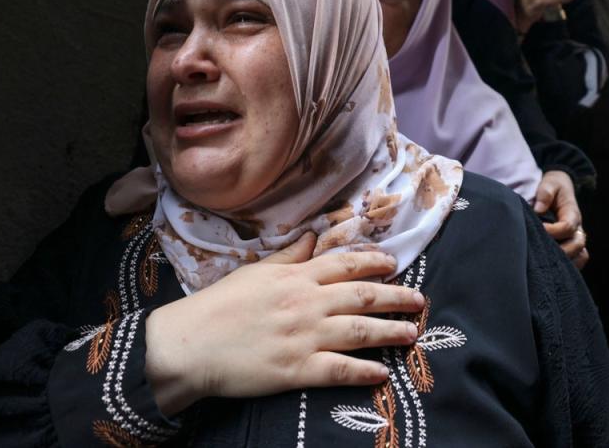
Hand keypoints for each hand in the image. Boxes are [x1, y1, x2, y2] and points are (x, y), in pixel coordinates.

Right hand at [145, 232, 425, 414]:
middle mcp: (306, 303)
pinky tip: (383, 374)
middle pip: (362, 296)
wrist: (189, 345)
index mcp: (296, 277)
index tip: (394, 264)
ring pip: (360, 331)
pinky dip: (365, 372)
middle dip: (396, 296)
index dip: (374, 262)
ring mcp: (304, 337)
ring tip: (412, 332)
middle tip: (420, 300)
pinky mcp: (297, 370)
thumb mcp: (255, 271)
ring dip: (391, 331)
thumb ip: (289, 255)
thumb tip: (314, 235)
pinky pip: (340, 370)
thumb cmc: (218, 305)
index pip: (345, 264)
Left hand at [534, 171, 588, 267]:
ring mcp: (575, 238)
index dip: (553, 231)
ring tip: (547, 262)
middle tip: (541, 250)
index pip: (568, 227)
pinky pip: (576, 260)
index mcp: (572, 213)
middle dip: (561, 250)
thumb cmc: (554, 186)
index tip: (538, 229)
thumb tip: (538, 209)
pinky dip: (568, 266)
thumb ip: (545, 193)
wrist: (560, 188)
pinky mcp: (571, 245)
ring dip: (567, 261)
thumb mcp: (550, 183)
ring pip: (580, 256)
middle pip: (577, 245)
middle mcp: (577, 228)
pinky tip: (550, 266)